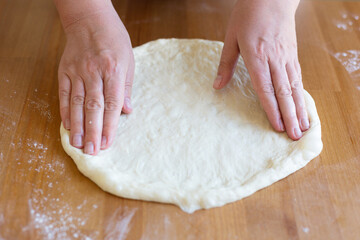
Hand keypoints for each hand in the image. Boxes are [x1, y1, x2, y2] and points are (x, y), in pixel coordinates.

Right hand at [58, 7, 133, 154]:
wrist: (89, 19)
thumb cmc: (114, 39)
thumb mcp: (129, 60)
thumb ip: (126, 87)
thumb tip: (127, 111)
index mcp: (114, 70)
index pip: (112, 104)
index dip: (109, 126)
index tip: (107, 143)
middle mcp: (94, 72)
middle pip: (94, 107)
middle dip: (93, 131)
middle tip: (92, 151)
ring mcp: (78, 72)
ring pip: (77, 104)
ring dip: (78, 126)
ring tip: (78, 145)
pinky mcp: (65, 71)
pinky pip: (65, 95)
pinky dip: (66, 112)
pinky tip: (68, 126)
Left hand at [213, 0, 307, 139]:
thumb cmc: (248, 15)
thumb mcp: (231, 38)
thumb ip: (226, 64)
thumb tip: (217, 86)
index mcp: (257, 56)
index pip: (265, 89)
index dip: (272, 109)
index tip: (277, 127)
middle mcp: (275, 59)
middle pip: (284, 92)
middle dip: (290, 116)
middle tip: (294, 136)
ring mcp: (287, 57)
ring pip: (295, 87)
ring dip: (300, 109)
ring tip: (304, 127)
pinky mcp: (293, 55)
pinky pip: (299, 78)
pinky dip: (302, 95)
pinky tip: (303, 106)